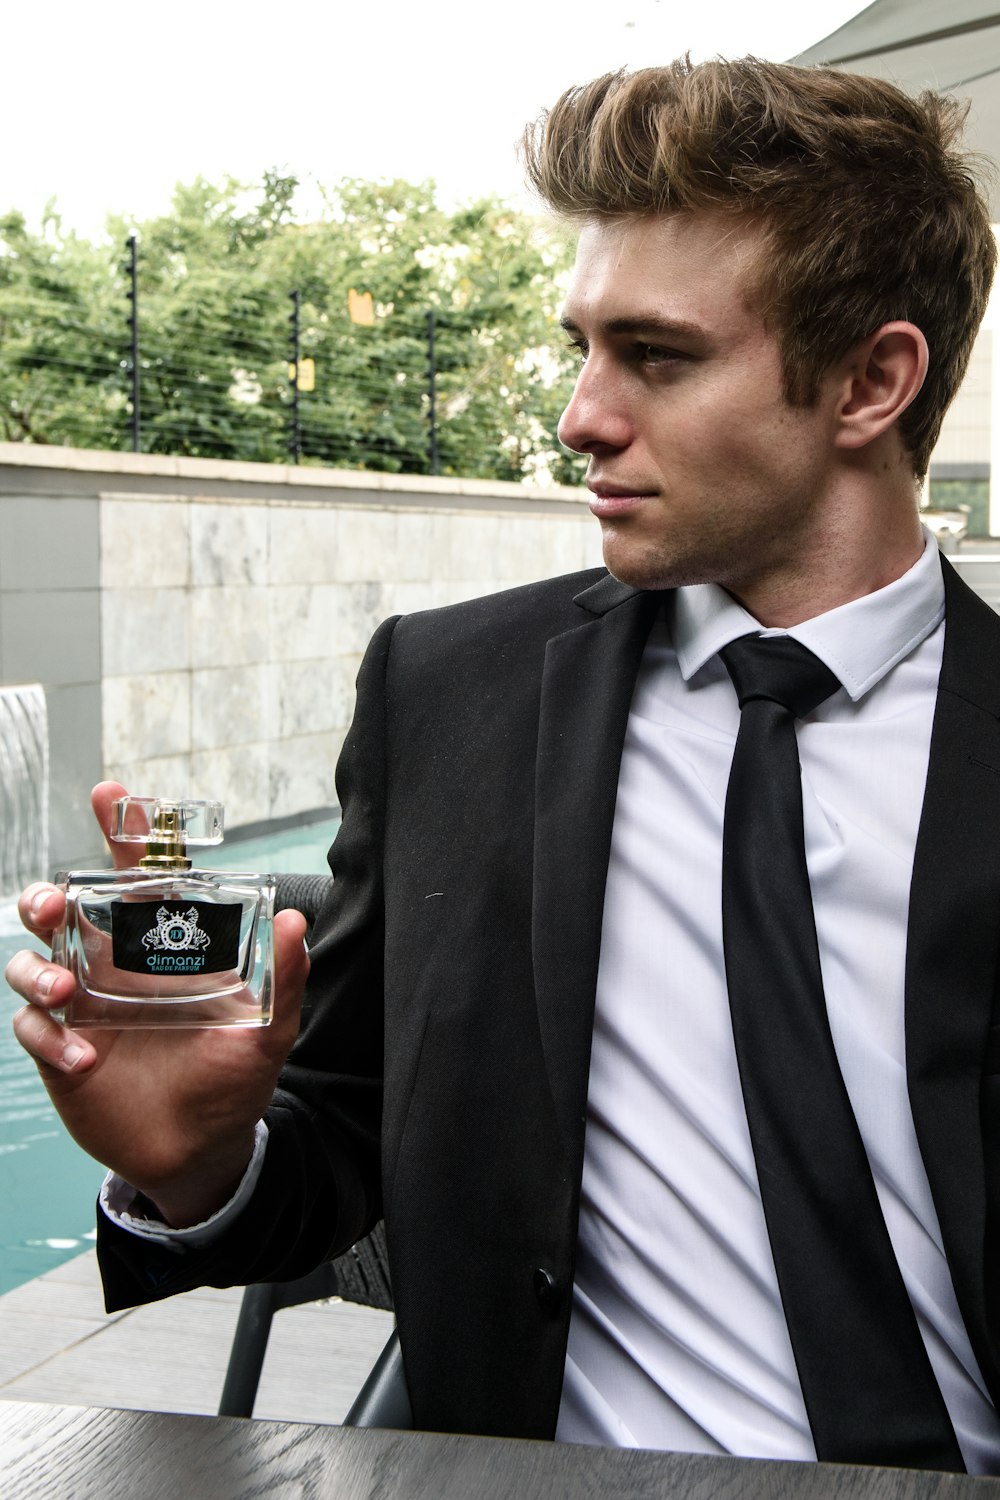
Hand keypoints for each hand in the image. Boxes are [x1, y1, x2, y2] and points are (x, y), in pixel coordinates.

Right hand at [6, 781, 309, 1225]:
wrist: (202, 1151)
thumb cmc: (234, 1080)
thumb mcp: (268, 1029)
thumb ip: (282, 976)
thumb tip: (293, 919)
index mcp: (161, 946)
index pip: (137, 877)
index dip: (122, 833)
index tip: (111, 795)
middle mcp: (115, 966)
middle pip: (62, 910)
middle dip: (46, 896)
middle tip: (55, 904)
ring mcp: (83, 1007)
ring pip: (31, 962)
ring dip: (34, 966)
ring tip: (63, 989)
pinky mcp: (61, 1051)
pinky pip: (33, 1028)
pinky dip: (48, 1037)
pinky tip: (83, 1059)